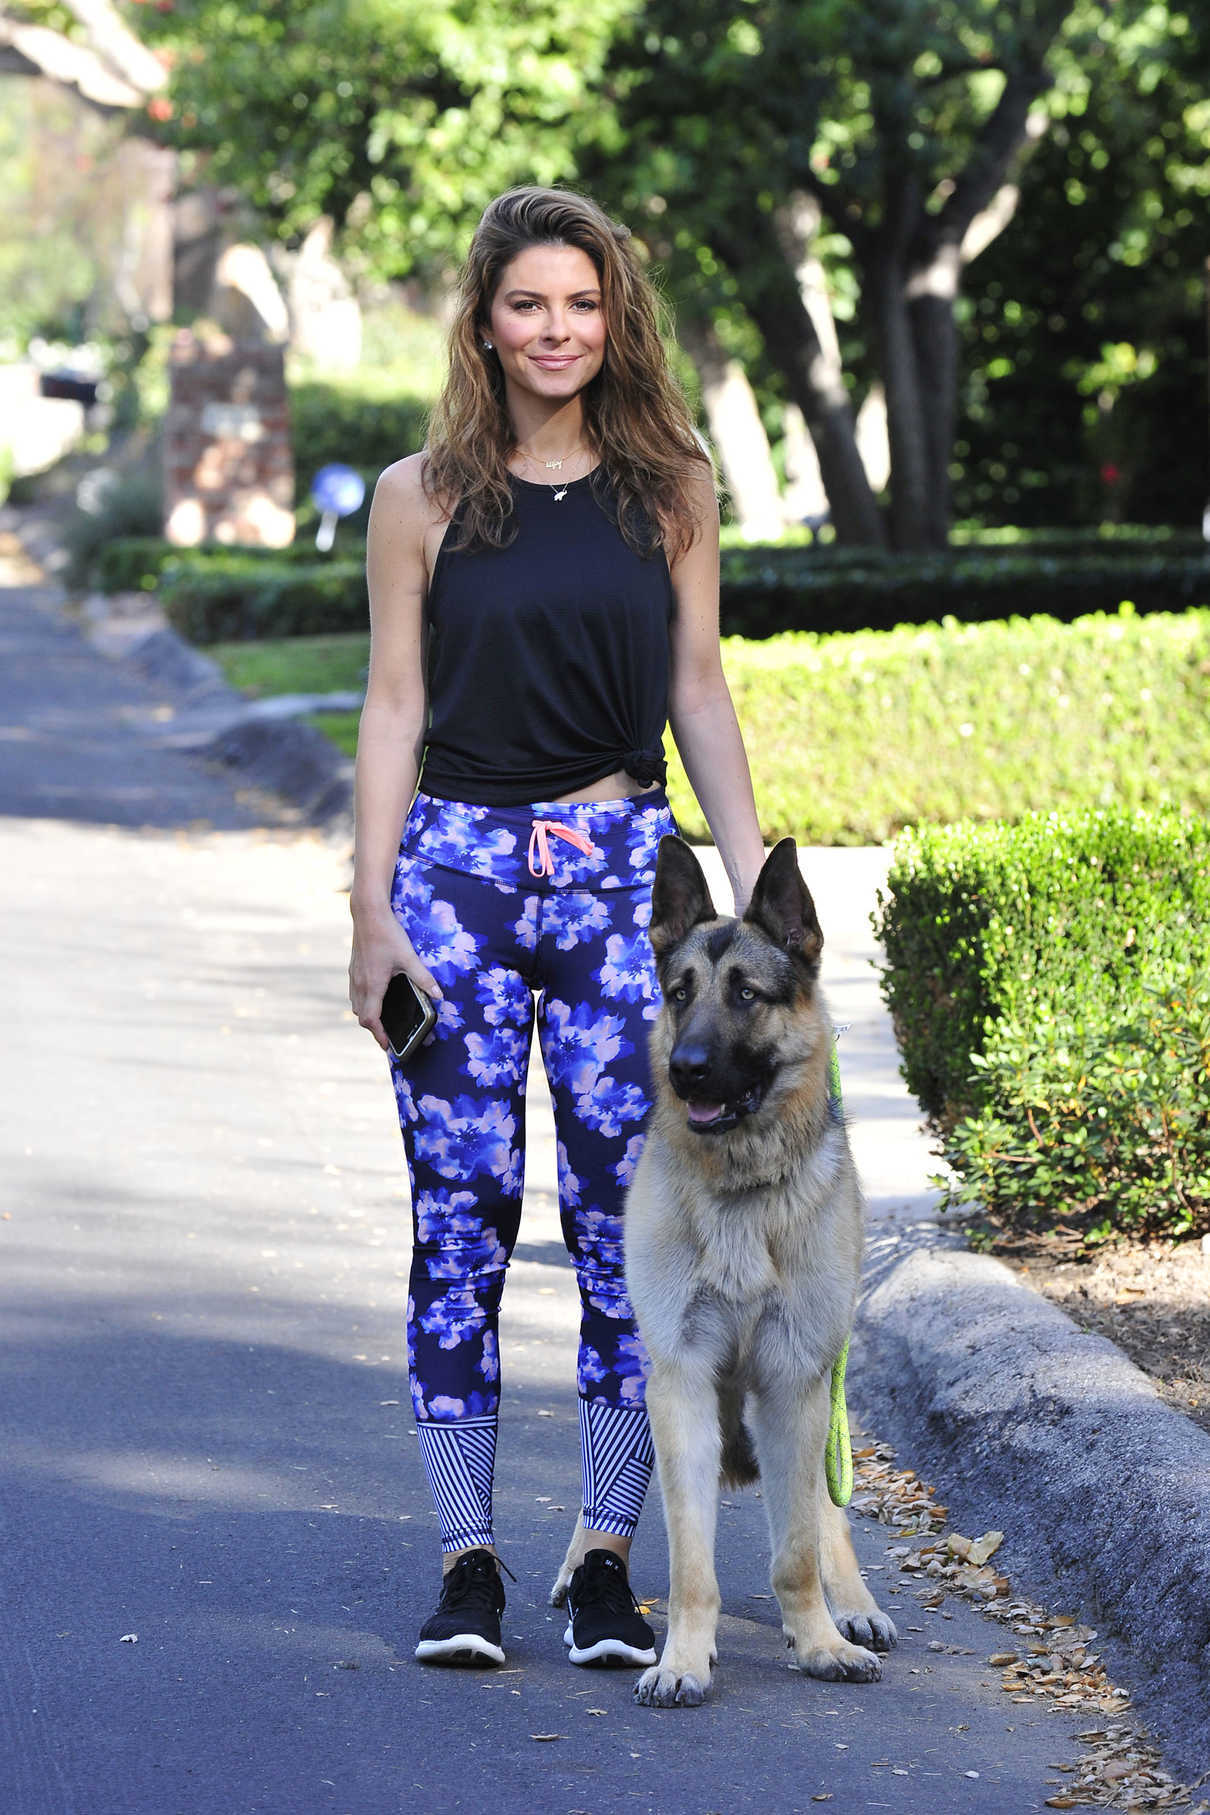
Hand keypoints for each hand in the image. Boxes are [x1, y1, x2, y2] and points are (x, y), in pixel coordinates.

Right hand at [349, 907, 441, 1052]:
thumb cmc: (388, 934)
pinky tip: (376, 996)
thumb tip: (439, 995)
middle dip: (374, 1028)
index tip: (388, 1046)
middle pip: (362, 1016)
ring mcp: (354, 976)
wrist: (368, 913)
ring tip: (382, 1019)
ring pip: (356, 1004)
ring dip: (367, 1015)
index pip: (371, 1020)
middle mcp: (360, 983)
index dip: (379, 1035)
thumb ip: (423, 978)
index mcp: (373, 985)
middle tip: (388, 1034)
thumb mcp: (409, 957)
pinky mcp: (353, 968)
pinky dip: (364, 1001)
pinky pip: (355, 993)